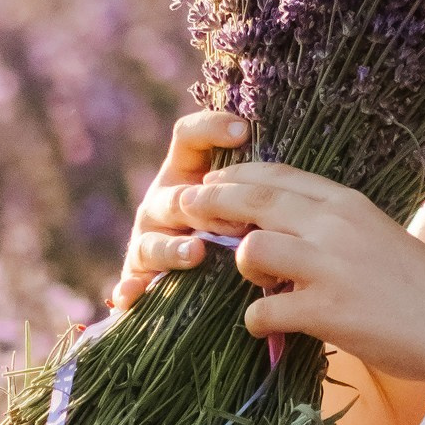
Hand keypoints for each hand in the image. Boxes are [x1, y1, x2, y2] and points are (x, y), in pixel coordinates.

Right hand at [110, 110, 249, 310]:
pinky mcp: (139, 280)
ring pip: (154, 242)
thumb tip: (295, 173)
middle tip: (240, 221)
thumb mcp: (248, 208)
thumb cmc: (236, 236)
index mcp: (187, 175)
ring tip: (197, 253)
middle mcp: (162, 204)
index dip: (210, 128)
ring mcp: (147, 242)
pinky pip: (130, 285)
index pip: (188, 138)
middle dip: (207, 205)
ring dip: (174, 248)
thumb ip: (259, 189)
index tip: (243, 131)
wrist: (202, 287)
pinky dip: (129, 290)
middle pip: (177, 196)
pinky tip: (133, 296)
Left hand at [178, 159, 424, 383]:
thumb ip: (334, 228)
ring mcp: (329, 267)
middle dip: (210, 205)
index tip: (210, 184)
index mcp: (347, 203)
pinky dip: (257, 321)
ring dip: (243, 268)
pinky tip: (269, 327)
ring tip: (257, 283)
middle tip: (183, 212)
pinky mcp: (326, 311)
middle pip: (252, 199)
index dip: (235, 177)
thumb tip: (286, 229)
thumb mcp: (379, 236)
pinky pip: (263, 310)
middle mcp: (335, 225)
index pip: (277, 174)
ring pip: (251, 249)